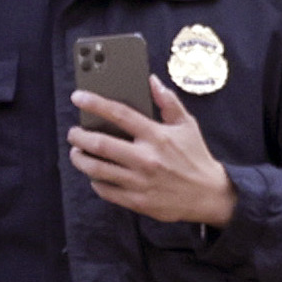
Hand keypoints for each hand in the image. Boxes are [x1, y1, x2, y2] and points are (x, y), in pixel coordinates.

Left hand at [68, 79, 235, 227]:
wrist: (208, 194)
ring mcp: (139, 182)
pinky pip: (106, 191)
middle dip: (79, 137)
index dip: (95, 104)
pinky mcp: (137, 201)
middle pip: (100, 144)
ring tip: (76, 153)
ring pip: (97, 170)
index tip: (78, 97)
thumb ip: (168, 101)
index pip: (119, 114)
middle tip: (73, 132)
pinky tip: (94, 175)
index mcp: (156, 135)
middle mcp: (145, 158)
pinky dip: (95, 181)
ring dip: (80, 159)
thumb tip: (152, 80)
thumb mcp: (186, 124)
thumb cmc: (196, 156)